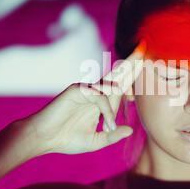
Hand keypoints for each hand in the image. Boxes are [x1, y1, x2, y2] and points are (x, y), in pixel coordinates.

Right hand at [21, 47, 143, 155]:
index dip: (132, 77)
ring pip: (111, 83)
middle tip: (144, 47)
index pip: (120, 86)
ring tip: (136, 79)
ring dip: (123, 87)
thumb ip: (112, 135)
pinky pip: (99, 97)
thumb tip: (130, 130)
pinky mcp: (77, 90)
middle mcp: (95, 92)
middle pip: (117, 75)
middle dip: (132, 64)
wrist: (44, 139)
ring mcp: (86, 89)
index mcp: (100, 102)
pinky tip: (106, 123)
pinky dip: (106, 110)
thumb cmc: (66, 139)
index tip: (145, 64)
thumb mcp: (95, 141)